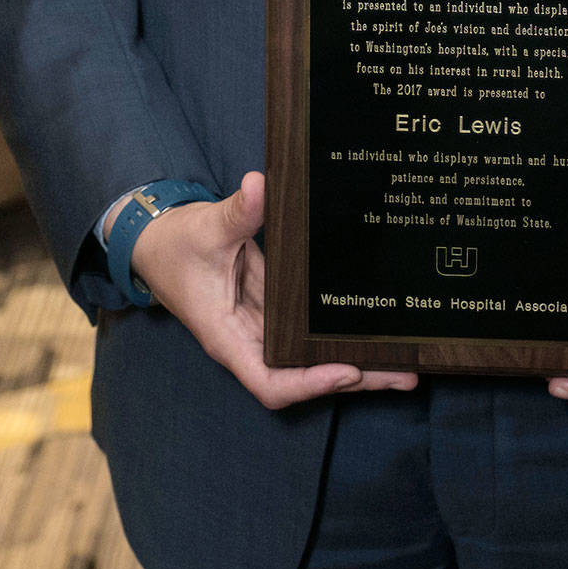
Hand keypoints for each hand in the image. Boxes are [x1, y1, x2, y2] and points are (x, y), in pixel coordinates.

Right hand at [129, 171, 417, 409]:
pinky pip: (310, 328)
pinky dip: (339, 328)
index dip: (310, 382)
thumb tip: (260, 185)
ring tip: (408, 359)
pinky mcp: (274, 306)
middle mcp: (251, 340)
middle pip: (305, 375)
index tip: (349, 370)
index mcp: (229, 338)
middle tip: (409, 375)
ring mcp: (264, 325)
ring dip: (358, 359)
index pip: (271, 380)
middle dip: (356, 378)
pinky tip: (374, 322)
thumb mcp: (205, 229)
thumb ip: (236, 213)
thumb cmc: (175, 245)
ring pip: (313, 354)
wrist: (158, 241)